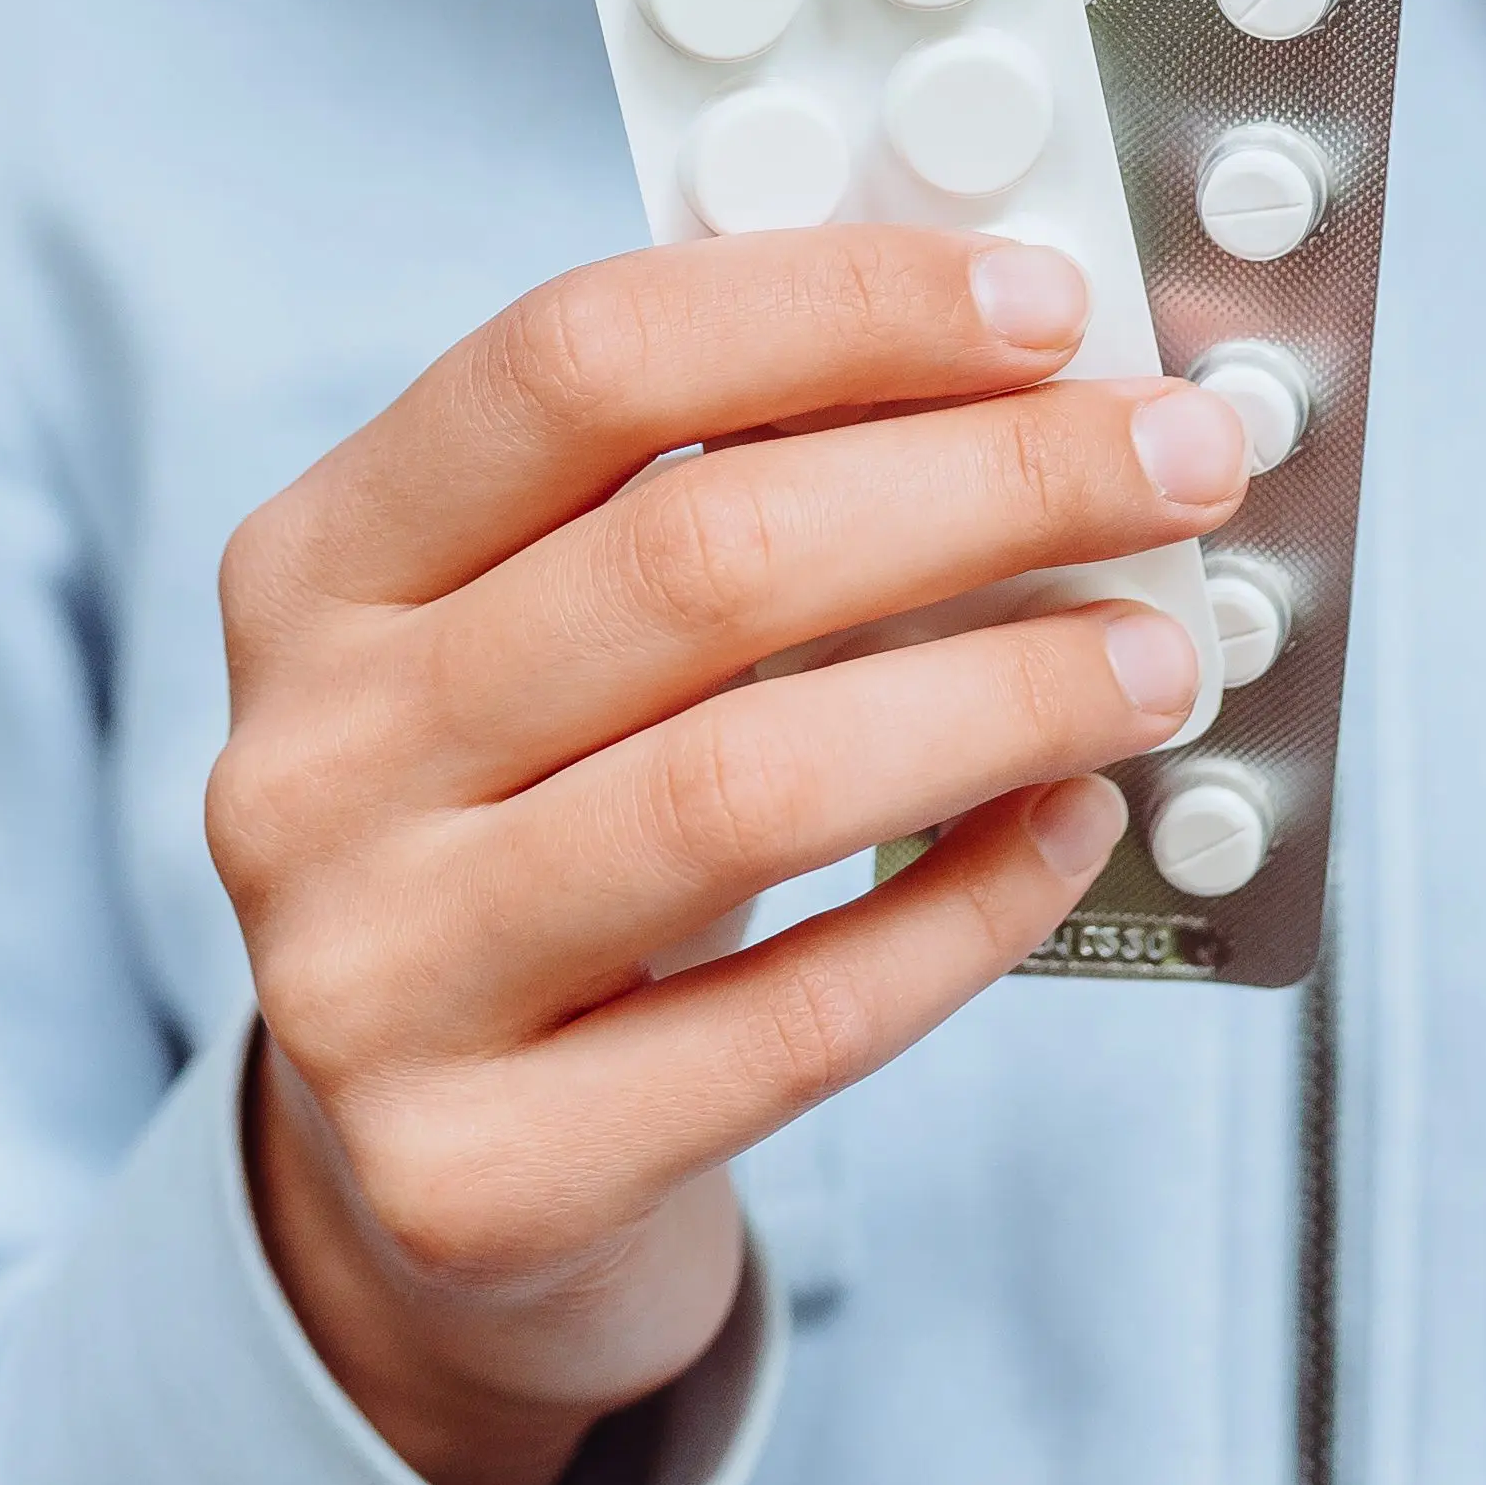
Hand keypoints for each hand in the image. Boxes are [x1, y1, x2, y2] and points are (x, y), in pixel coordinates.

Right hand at [206, 229, 1248, 1484]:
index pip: (576, 362)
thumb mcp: (547, 638)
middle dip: (988, 485)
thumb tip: (1024, 375)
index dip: (836, 308)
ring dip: (1005, 696)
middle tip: (1179, 462)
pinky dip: (966, 911)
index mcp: (313, 568)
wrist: (423, 1179)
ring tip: (1158, 657)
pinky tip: (1071, 830)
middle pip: (693, 561)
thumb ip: (715, 494)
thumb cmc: (539, 838)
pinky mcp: (477, 1176)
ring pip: (745, 788)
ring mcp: (369, 981)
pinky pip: (792, 1024)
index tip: (1048, 305)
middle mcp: (306, 761)